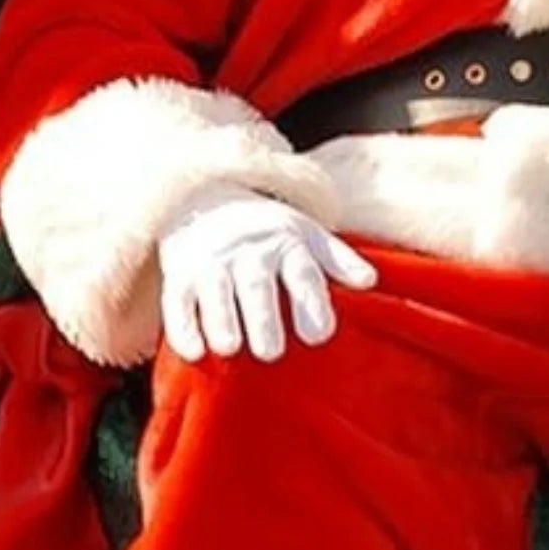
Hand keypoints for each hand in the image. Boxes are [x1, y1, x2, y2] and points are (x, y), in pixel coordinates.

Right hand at [158, 187, 376, 362]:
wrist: (209, 197)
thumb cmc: (269, 228)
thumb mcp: (307, 235)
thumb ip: (339, 261)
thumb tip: (371, 282)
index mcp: (286, 245)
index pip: (302, 271)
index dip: (311, 302)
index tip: (320, 334)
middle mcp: (249, 254)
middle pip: (256, 285)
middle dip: (262, 317)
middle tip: (271, 352)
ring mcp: (211, 265)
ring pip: (214, 294)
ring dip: (221, 320)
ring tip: (231, 348)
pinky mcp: (179, 278)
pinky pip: (177, 303)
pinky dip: (183, 328)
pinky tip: (194, 351)